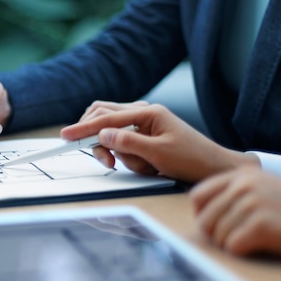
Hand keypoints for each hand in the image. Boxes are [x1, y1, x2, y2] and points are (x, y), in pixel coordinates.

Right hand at [60, 104, 258, 182]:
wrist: (215, 168)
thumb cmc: (192, 159)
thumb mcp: (158, 154)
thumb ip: (128, 142)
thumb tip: (102, 134)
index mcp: (148, 112)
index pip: (106, 118)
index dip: (84, 128)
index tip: (66, 136)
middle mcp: (143, 113)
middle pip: (103, 118)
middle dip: (101, 141)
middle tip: (108, 160)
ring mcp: (143, 124)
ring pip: (112, 134)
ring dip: (122, 154)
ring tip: (145, 166)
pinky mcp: (143, 136)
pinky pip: (124, 144)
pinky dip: (129, 158)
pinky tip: (149, 166)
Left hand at [190, 168, 280, 256]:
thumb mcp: (262, 191)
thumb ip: (232, 194)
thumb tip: (198, 214)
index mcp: (241, 175)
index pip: (198, 196)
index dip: (201, 215)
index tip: (215, 225)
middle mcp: (244, 185)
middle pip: (204, 219)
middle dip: (216, 235)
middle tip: (238, 238)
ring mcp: (252, 202)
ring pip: (217, 235)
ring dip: (232, 245)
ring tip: (255, 240)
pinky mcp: (261, 224)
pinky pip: (232, 246)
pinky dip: (244, 252)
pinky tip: (261, 246)